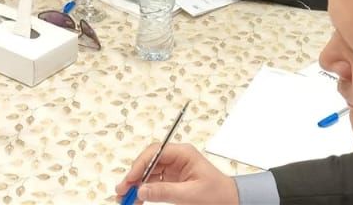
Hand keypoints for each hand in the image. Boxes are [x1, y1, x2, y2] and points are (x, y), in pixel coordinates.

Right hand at [115, 143, 237, 204]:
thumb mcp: (190, 194)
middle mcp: (177, 158)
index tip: (129, 179)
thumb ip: (164, 191)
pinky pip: (154, 184)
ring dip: (137, 186)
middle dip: (134, 176)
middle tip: (122, 191)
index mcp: (183, 153)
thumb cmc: (217, 195)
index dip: (139, 164)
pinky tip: (136, 200)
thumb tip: (141, 190)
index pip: (155, 152)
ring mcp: (174, 170)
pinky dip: (144, 192)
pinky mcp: (173, 181)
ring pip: (148, 174)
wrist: (231, 203)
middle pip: (149, 162)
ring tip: (125, 199)